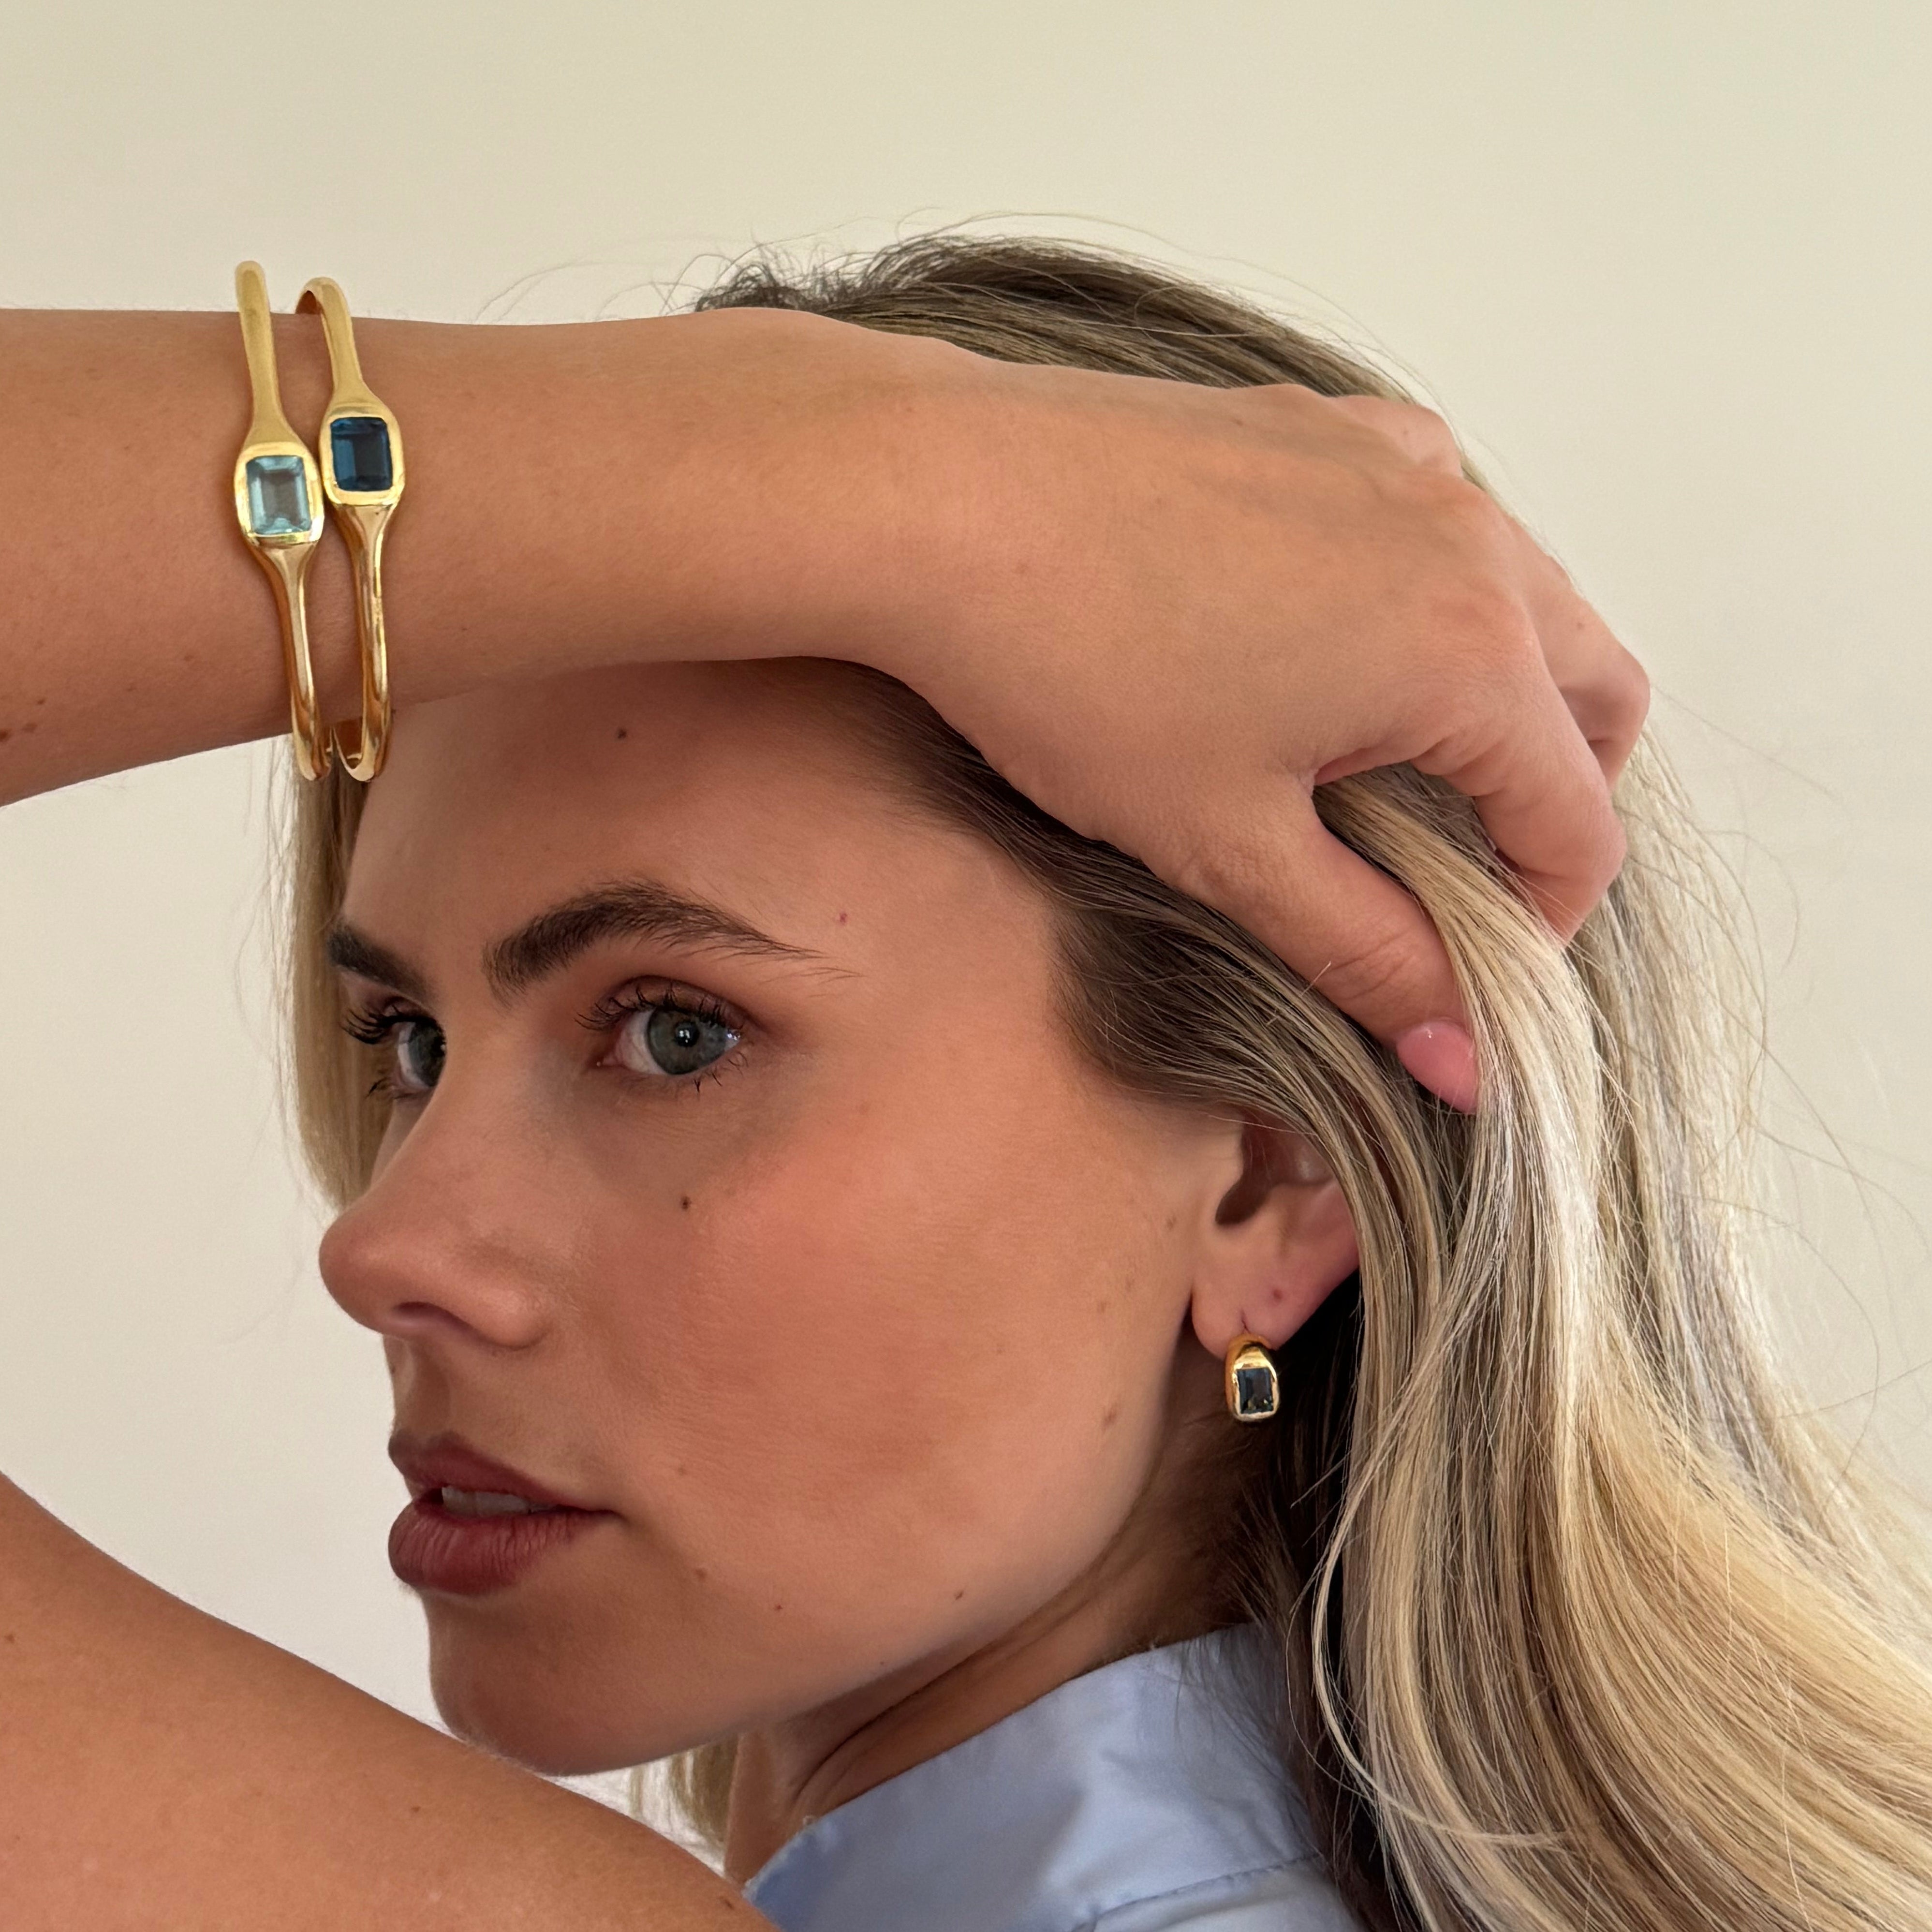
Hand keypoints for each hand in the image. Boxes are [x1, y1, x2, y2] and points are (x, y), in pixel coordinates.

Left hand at [872, 353, 1647, 1108]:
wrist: (941, 499)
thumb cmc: (1071, 671)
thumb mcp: (1228, 848)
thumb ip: (1364, 952)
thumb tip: (1455, 1050)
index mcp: (1470, 651)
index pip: (1577, 823)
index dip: (1539, 926)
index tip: (1466, 974)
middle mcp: (1469, 534)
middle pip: (1594, 696)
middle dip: (1554, 803)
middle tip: (1463, 882)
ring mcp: (1402, 461)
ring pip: (1528, 596)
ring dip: (1501, 698)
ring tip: (1393, 776)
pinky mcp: (1331, 426)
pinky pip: (1439, 518)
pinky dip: (1431, 599)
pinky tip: (1327, 652)